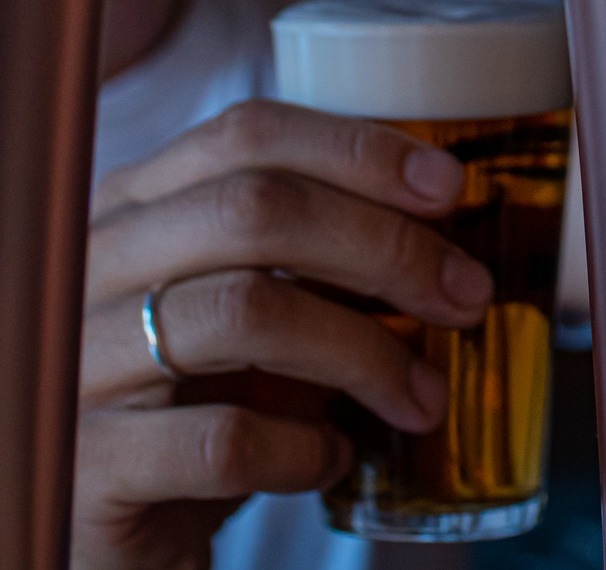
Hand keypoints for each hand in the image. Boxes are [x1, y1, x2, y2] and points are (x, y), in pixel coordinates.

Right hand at [73, 100, 489, 569]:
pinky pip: (222, 439)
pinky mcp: (87, 465)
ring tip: (425, 396)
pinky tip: (332, 458)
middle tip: (466, 294)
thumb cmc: (188, 403)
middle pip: (256, 209)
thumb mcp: (241, 309)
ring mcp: (80, 360)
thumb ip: (309, 257)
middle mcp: (94, 265)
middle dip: (384, 246)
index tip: (449, 187)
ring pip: (246, 312)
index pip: (248, 134)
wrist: (98, 532)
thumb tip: (440, 232)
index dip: (358, 150)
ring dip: (364, 351)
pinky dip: (302, 447)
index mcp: (133, 204)